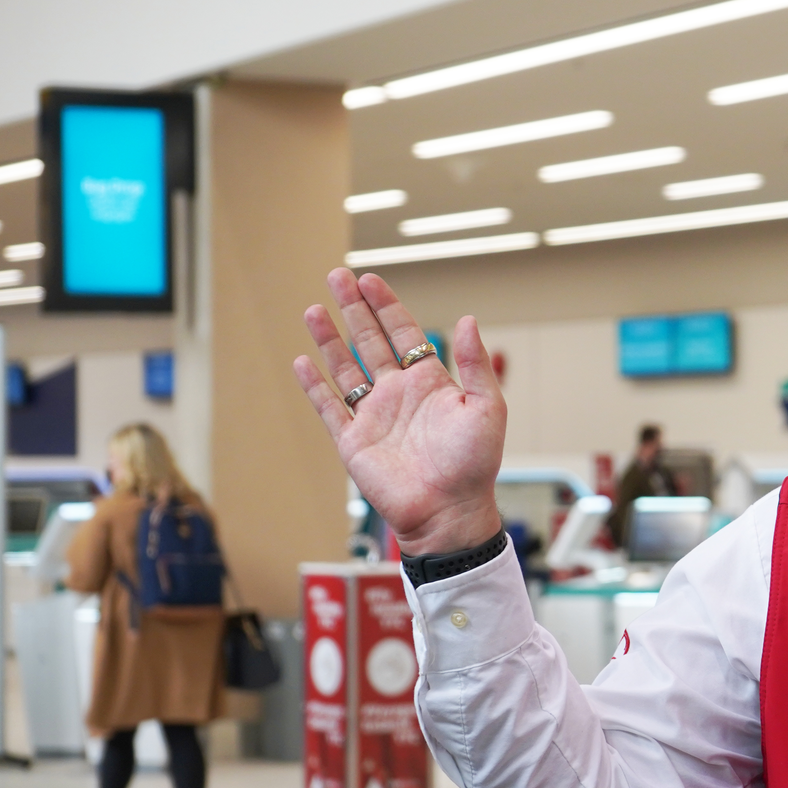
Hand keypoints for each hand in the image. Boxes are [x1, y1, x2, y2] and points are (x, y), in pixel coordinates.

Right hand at [292, 268, 504, 556]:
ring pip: (345, 368)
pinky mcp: (353, 441)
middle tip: (337, 276)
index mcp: (429, 383)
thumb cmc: (474, 464)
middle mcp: (398, 394)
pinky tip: (302, 360)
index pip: (403, 334)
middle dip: (354, 309)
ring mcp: (373, 416)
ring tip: (314, 308)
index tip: (371, 280)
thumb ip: (476, 364)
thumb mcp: (486, 408)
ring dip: (330, 338)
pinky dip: (315, 385)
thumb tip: (468, 319)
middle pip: (369, 341)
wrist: (448, 511)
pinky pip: (329, 407)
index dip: (387, 306)